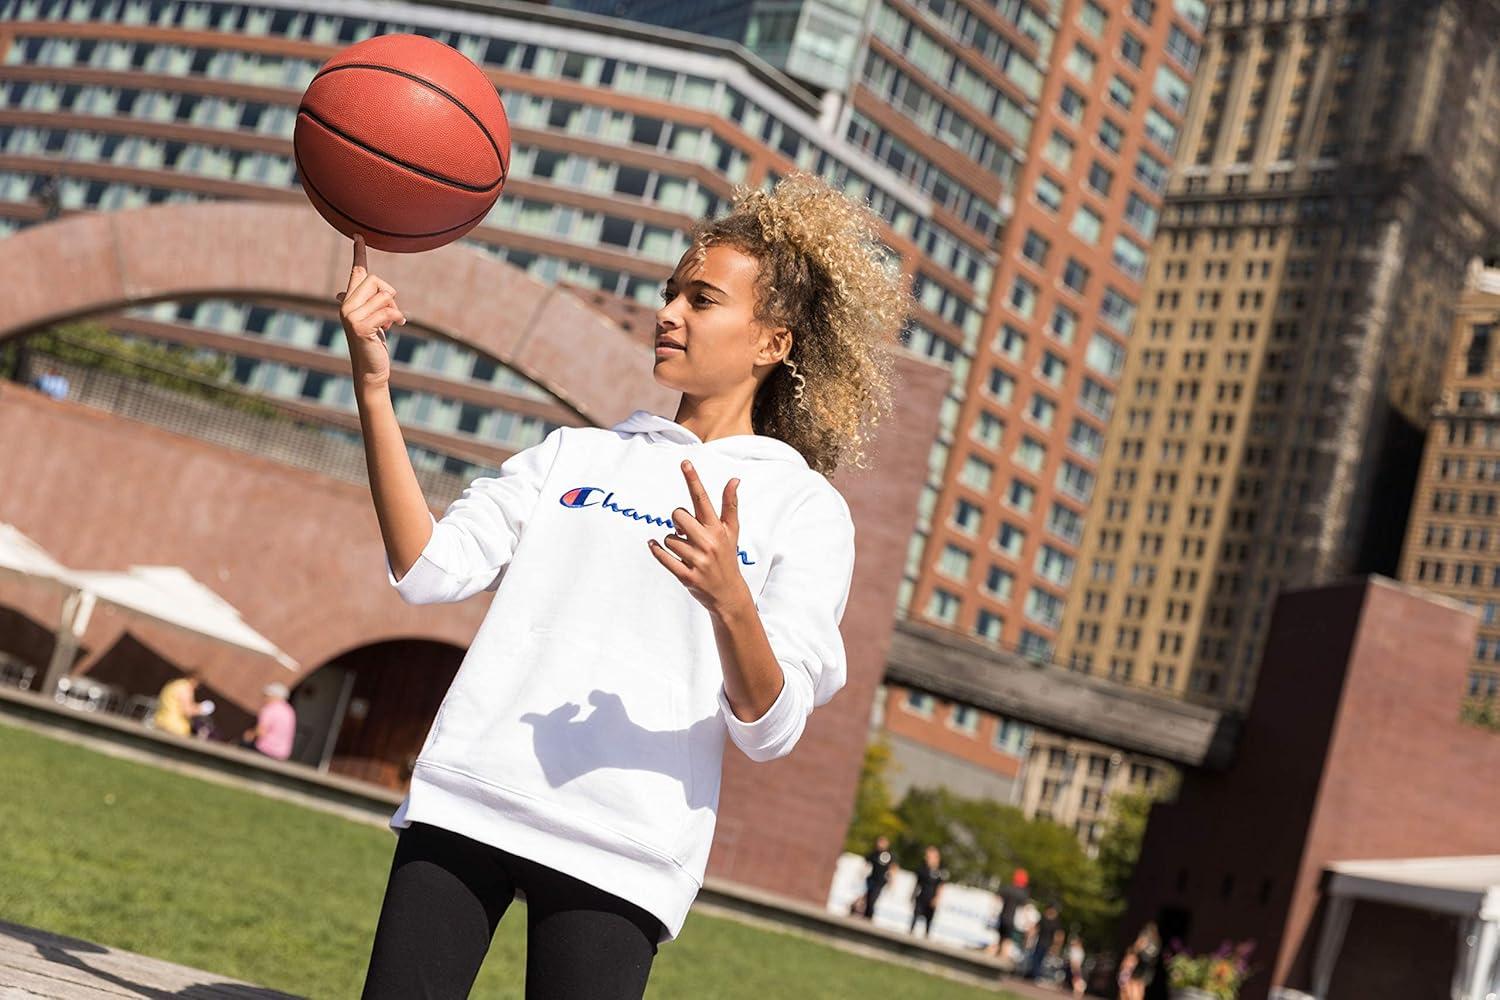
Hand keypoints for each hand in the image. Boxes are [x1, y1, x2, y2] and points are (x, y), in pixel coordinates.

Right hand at [335, 234, 403, 390]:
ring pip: (384, 296)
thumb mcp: (369, 321)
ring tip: (389, 324)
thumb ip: (361, 304)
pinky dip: (396, 318)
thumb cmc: (372, 344)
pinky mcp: (359, 327)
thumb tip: (340, 294)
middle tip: (390, 315)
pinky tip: (395, 327)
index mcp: (349, 300)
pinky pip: (387, 310)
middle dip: (390, 296)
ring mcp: (350, 316)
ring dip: (394, 310)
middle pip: (376, 280)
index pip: (356, 271)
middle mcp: (345, 305)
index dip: (358, 253)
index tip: (359, 235)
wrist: (371, 369)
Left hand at [648, 460, 749, 617]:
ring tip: (686, 551)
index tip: (685, 463)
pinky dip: (656, 550)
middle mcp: (708, 542)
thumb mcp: (732, 531)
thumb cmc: (727, 556)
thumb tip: (734, 479)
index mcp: (717, 529)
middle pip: (678, 516)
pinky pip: (663, 557)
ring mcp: (697, 560)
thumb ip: (730, 505)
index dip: (693, 480)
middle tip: (684, 531)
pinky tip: (654, 546)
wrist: (728, 593)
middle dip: (676, 522)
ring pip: (669, 539)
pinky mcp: (686, 575)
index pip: (702, 499)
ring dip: (672, 542)